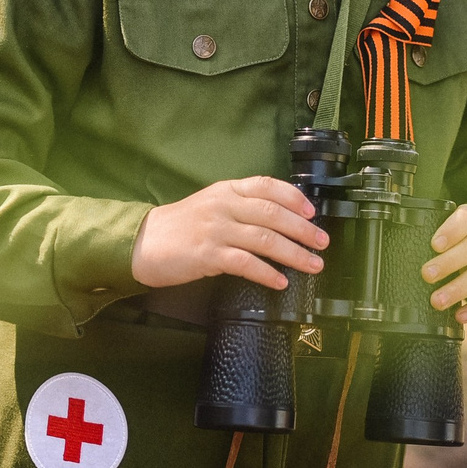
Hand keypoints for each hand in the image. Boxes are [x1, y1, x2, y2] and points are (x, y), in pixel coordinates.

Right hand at [132, 176, 328, 290]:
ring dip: (294, 254)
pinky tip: (280, 281)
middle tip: (322, 242)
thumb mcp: (212, 203)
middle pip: (273, 214)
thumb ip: (241, 204)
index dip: (294, 198)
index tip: (312, 212)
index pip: (268, 186)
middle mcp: (224, 206)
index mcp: (227, 190)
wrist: (144, 241)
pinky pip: (245, 264)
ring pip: (265, 239)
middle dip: (303, 229)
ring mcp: (216, 230)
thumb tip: (281, 216)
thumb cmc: (181, 225)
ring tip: (312, 264)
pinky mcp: (208, 255)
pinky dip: (267, 273)